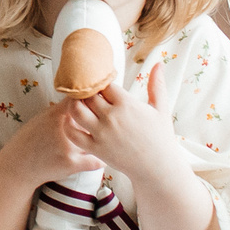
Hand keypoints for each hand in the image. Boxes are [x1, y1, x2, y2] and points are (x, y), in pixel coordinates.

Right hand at [0, 102, 106, 193]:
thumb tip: (79, 97)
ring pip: (98, 140)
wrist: (18, 165)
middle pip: (94, 119)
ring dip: (106, 140)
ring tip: (113, 139)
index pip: (83, 101)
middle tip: (111, 122)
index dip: (95, 101)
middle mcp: (64, 128)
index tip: (102, 102)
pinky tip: (105, 157)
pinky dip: (102, 159)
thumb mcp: (42, 118)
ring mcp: (69, 146)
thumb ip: (61, 109)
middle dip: (103, 120)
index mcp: (57, 114)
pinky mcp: (71, 164)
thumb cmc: (30, 140)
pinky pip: (95, 161)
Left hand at [72, 64, 180, 188]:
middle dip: (87, 92)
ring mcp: (101, 133)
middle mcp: (111, 116)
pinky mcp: (95, 148)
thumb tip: (159, 63)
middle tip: (88, 93)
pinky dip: (69, 125)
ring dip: (75, 104)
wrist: (157, 167)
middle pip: (88, 94)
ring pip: (76, 110)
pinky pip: (73, 133)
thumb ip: (156, 85)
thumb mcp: (161, 108)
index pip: (104, 83)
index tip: (102, 85)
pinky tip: (73, 122)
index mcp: (126, 104)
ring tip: (81, 105)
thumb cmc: (160, 137)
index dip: (101, 82)